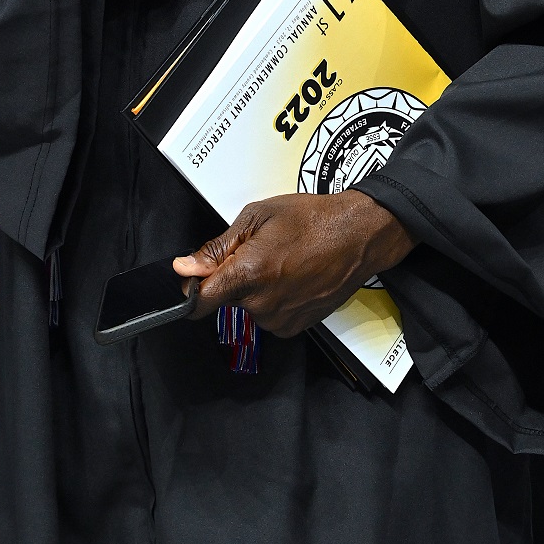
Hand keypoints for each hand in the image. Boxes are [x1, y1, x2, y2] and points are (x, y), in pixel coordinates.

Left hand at [173, 190, 414, 336]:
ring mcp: (281, 319)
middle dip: (233, 278)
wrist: (358, 235)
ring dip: (255, 289)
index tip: (194, 279)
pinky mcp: (297, 327)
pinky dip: (274, 299)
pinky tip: (292, 276)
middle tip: (257, 251)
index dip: (193, 290)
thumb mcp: (257, 216)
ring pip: (250, 308)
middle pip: (227, 300)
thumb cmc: (312, 219)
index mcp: (249, 274)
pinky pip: (270, 316)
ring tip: (281, 261)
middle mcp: (263, 304)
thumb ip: (218, 247)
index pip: (201, 303)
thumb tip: (186, 267)